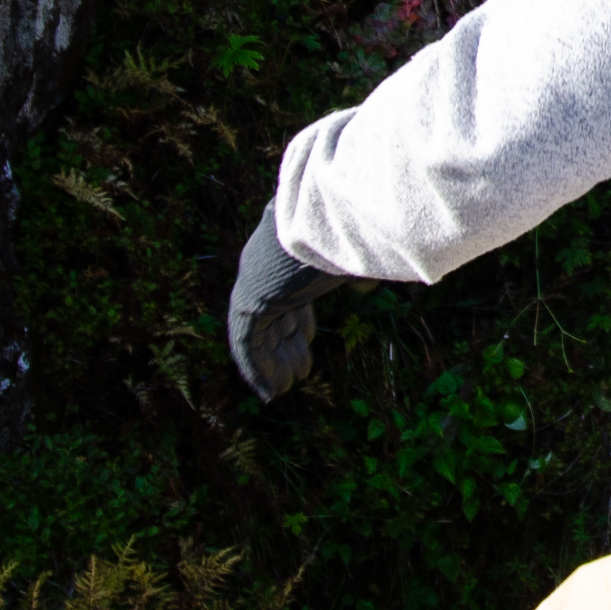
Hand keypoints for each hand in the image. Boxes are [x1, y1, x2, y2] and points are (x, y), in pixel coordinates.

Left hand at [225, 210, 347, 401]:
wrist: (324, 217)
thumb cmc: (346, 230)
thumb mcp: (354, 255)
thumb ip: (355, 271)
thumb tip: (364, 286)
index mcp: (290, 256)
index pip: (289, 292)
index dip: (299, 319)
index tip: (309, 339)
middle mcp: (268, 269)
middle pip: (273, 315)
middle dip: (286, 344)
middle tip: (300, 371)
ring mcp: (256, 285)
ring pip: (258, 333)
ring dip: (272, 362)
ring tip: (285, 387)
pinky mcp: (250, 301)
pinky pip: (246, 343)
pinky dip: (255, 368)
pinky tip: (268, 391)